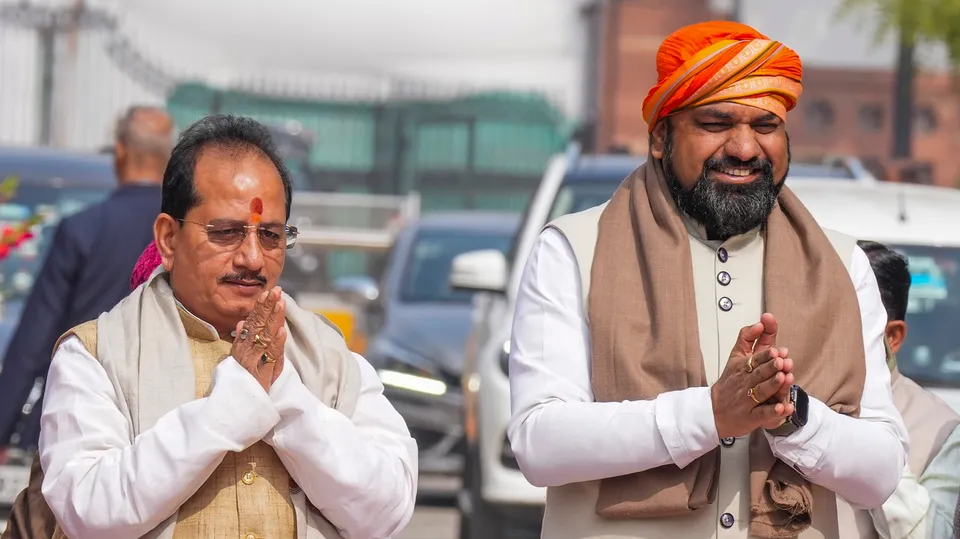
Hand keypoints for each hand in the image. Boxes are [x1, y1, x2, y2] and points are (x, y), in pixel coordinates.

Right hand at [231, 286, 286, 391]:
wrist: (236, 409)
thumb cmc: (242, 384)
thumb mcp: (241, 360)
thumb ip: (242, 340)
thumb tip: (242, 320)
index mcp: (242, 347)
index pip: (252, 323)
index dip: (261, 307)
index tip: (268, 292)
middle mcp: (246, 352)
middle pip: (258, 326)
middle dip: (268, 307)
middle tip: (276, 290)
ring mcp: (254, 363)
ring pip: (265, 337)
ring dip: (273, 319)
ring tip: (280, 303)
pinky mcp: (262, 376)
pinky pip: (270, 358)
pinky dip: (276, 344)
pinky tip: (281, 332)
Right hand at [711, 321, 794, 438]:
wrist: (714, 410)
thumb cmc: (730, 382)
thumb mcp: (736, 356)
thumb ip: (748, 337)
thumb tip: (761, 323)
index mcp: (742, 367)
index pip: (755, 359)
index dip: (766, 355)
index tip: (775, 351)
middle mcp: (745, 383)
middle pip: (759, 374)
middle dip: (770, 368)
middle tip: (781, 362)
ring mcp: (748, 401)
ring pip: (762, 392)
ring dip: (773, 385)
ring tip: (783, 378)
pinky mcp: (751, 417)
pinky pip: (762, 414)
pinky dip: (772, 412)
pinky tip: (782, 408)